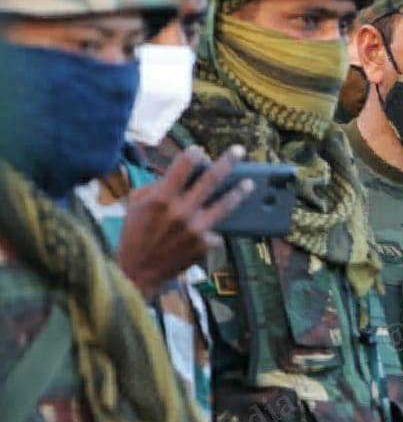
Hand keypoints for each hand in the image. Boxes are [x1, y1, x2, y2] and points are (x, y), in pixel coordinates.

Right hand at [116, 146, 252, 299]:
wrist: (137, 271)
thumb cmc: (134, 234)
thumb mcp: (137, 204)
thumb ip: (158, 186)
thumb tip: (181, 174)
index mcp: (161, 198)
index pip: (183, 166)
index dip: (194, 155)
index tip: (200, 151)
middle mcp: (181, 211)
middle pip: (211, 179)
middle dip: (227, 162)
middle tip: (239, 150)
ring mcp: (196, 228)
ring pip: (224, 205)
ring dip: (239, 192)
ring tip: (249, 183)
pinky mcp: (204, 244)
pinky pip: (214, 230)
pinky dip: (210, 228)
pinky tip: (205, 230)